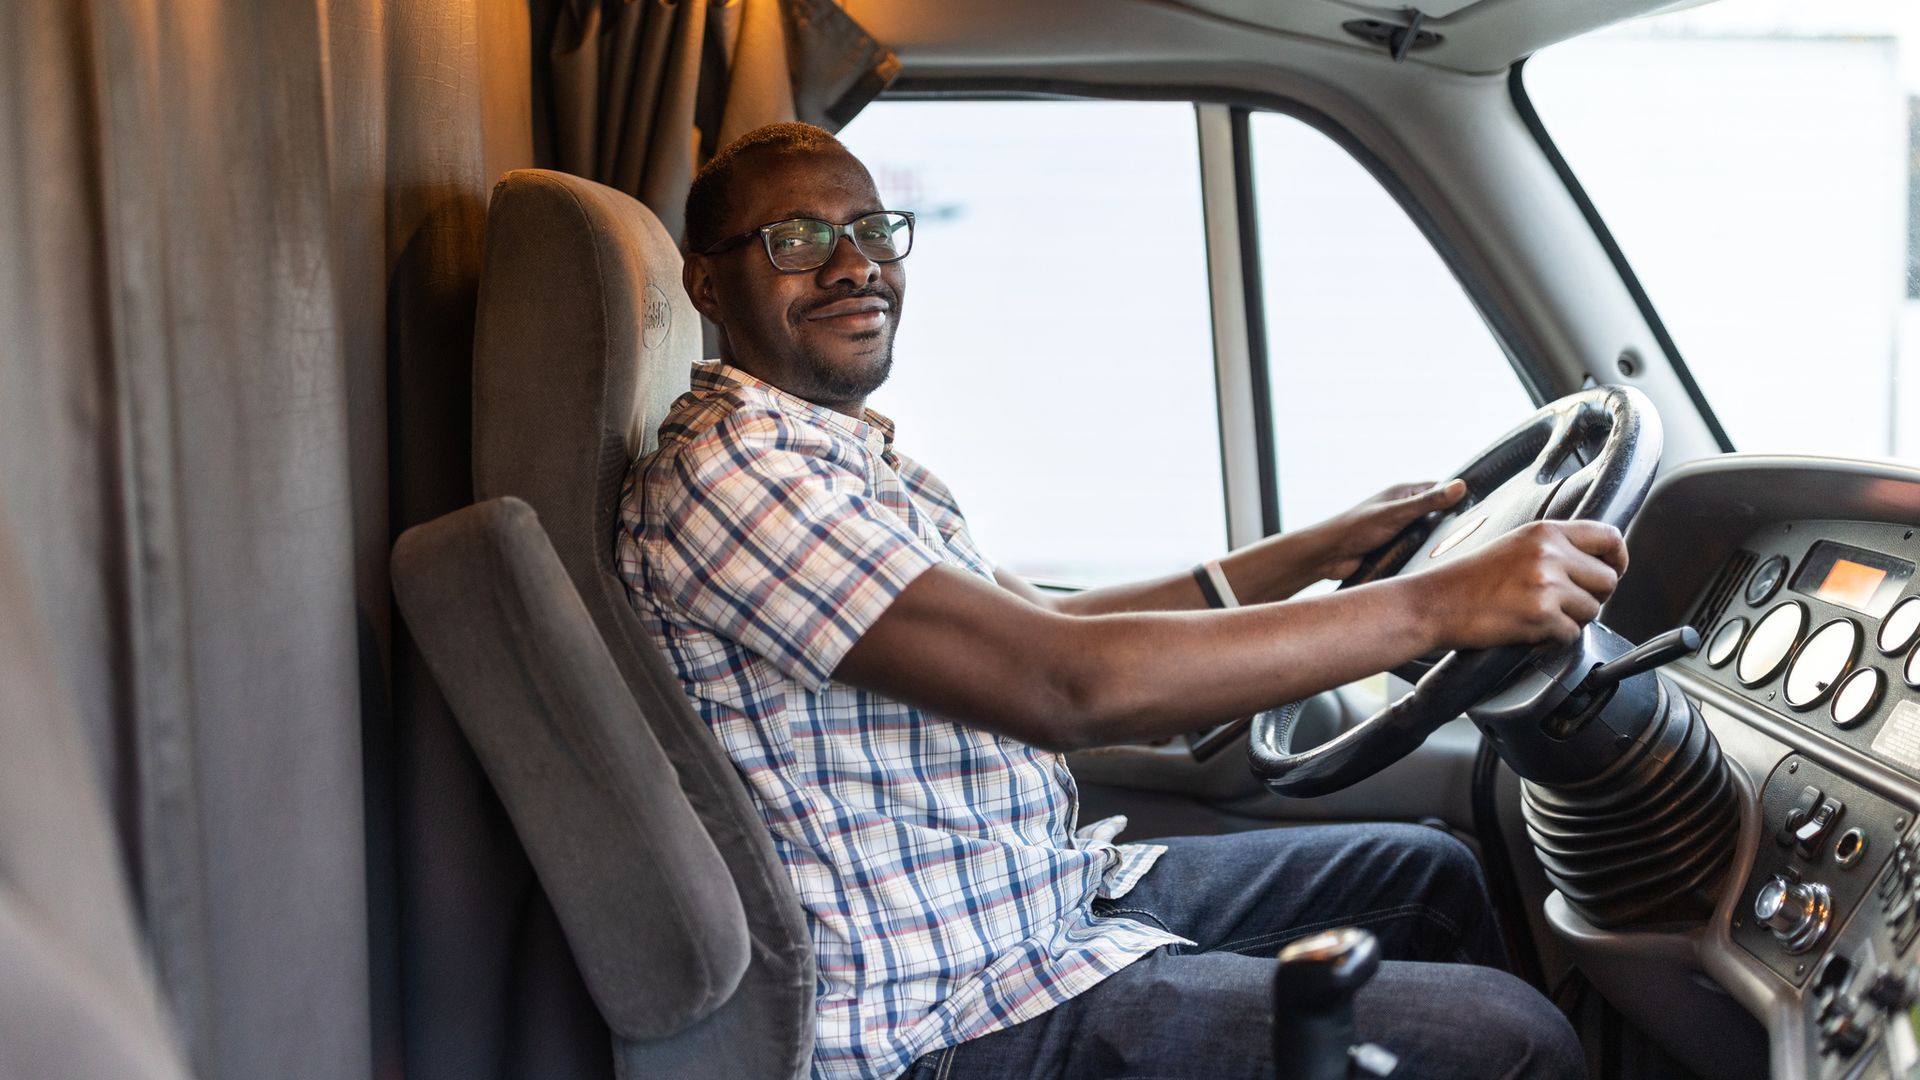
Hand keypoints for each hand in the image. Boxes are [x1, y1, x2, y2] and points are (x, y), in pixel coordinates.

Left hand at [1301, 480, 1468, 581]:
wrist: (1328, 556)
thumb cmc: (1357, 528)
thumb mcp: (1397, 513)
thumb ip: (1428, 502)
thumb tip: (1461, 486)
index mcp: (1403, 493)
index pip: (1439, 490)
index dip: (1457, 497)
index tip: (1482, 507)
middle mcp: (1402, 509)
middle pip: (1437, 514)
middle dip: (1451, 524)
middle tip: (1477, 535)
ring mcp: (1399, 530)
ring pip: (1428, 535)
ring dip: (1437, 543)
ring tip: (1463, 552)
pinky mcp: (1394, 549)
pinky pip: (1417, 551)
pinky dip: (1426, 556)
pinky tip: (1440, 565)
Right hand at [1411, 520, 1629, 648]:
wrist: (1433, 603)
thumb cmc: (1467, 579)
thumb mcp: (1513, 545)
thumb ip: (1553, 548)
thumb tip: (1594, 563)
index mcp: (1545, 532)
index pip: (1608, 536)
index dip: (1618, 558)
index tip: (1612, 570)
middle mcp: (1549, 554)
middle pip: (1607, 579)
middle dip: (1592, 596)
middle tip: (1566, 604)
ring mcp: (1546, 585)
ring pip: (1593, 610)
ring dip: (1571, 620)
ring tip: (1539, 617)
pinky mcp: (1540, 616)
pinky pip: (1571, 634)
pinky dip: (1553, 639)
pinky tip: (1528, 631)